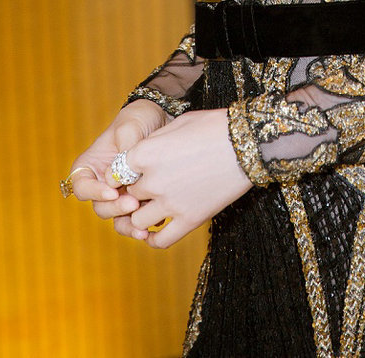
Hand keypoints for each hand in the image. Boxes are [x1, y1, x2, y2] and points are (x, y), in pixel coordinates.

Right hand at [68, 99, 169, 227]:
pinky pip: (136, 221)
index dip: (94, 193)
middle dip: (116, 208)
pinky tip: (156, 224)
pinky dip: (143, 225)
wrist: (164, 120)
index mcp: (90, 167)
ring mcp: (120, 196)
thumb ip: (125, 148)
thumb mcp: (130, 126)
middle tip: (134, 203)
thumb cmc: (140, 118)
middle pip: (100, 207)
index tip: (113, 192)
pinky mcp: (139, 202)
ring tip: (143, 228)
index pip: (82, 186)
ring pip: (117, 219)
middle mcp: (102, 185)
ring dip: (129, 225)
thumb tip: (121, 176)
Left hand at [105, 108, 252, 248]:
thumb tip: (141, 156)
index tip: (132, 173)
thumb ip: (153, 143)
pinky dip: (153, 238)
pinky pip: (160, 240)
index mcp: (145, 153)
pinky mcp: (189, 220)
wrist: (247, 143)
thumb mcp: (177, 124)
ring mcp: (170, 202)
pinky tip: (156, 231)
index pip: (116, 172)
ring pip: (137, 221)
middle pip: (129, 195)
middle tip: (150, 187)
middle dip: (136, 192)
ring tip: (154, 208)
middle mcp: (152, 180)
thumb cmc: (214, 126)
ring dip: (142, 215)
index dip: (123, 173)